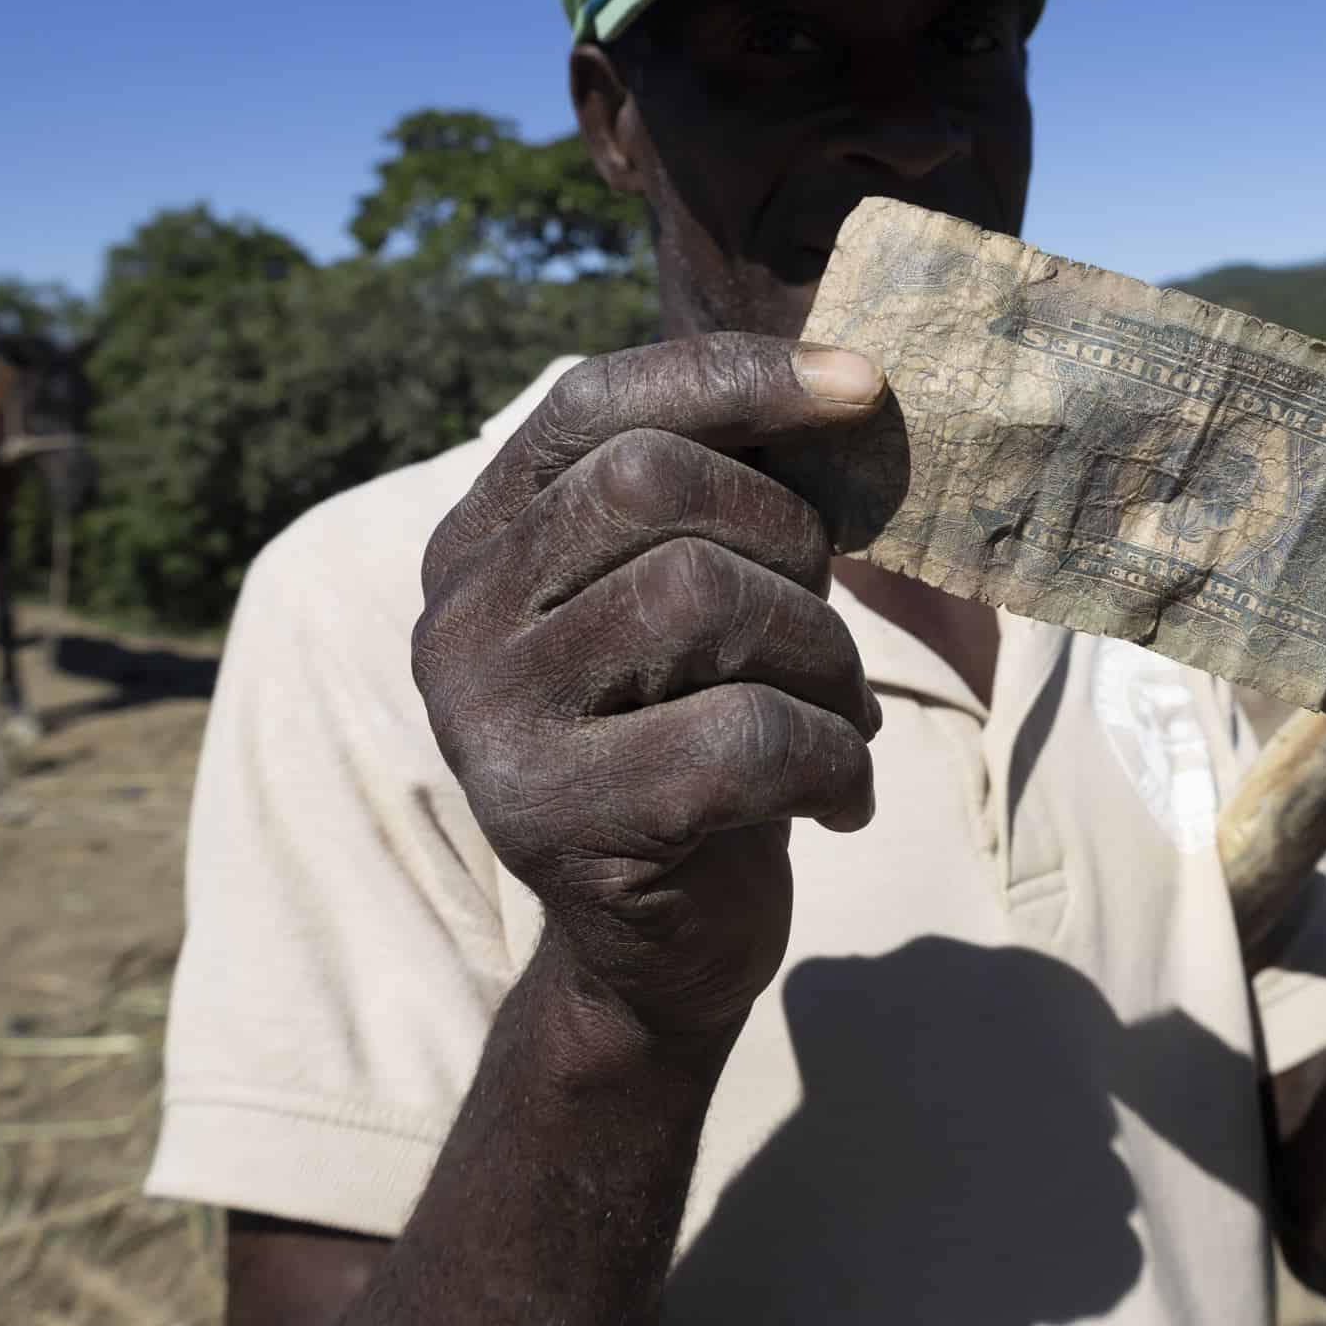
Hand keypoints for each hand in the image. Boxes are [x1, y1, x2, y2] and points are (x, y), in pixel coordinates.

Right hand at [411, 336, 888, 1040]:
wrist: (659, 951)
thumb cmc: (701, 737)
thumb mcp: (706, 598)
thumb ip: (733, 491)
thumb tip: (849, 381)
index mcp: (483, 540)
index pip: (596, 401)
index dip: (734, 374)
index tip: (866, 385)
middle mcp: (458, 619)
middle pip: (653, 485)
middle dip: (789, 540)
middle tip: (826, 630)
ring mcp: (489, 723)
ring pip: (702, 599)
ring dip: (822, 656)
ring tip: (838, 715)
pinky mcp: (553, 823)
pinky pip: (743, 737)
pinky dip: (833, 760)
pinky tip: (839, 798)